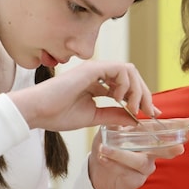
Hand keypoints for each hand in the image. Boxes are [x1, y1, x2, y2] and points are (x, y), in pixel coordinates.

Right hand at [8, 60, 154, 130]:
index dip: (141, 98)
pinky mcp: (92, 69)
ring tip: (132, 107)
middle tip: (149, 111)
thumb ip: (113, 116)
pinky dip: (125, 84)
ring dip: (136, 89)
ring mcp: (95, 69)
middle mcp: (97, 73)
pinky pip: (119, 69)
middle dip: (144, 93)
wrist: (37, 111)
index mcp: (97, 83)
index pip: (126, 85)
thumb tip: (133, 120)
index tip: (151, 114)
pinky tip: (119, 98)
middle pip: (131, 75)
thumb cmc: (57, 114)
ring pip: (129, 70)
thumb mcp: (93, 117)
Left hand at [87, 118, 188, 188]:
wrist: (98, 170)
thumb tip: (128, 112)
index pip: (166, 128)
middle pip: (164, 148)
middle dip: (170, 148)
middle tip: (179, 148)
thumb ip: (119, 120)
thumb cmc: (108, 145)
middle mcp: (150, 150)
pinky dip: (111, 163)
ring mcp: (145, 166)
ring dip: (121, 154)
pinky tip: (101, 157)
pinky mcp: (136, 179)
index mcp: (148, 134)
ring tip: (104, 149)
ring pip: (138, 161)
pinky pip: (125, 171)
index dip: (182, 126)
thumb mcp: (110, 128)